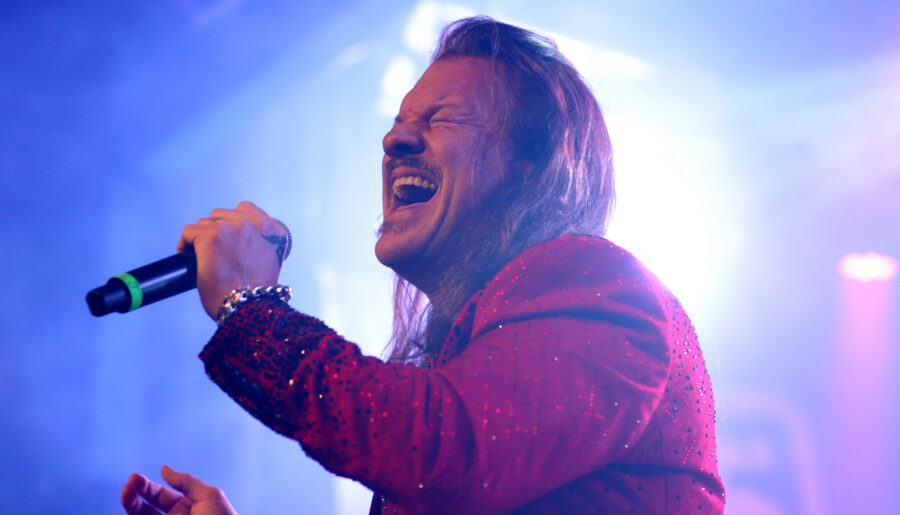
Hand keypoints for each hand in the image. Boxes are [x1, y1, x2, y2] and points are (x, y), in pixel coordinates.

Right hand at [121, 465, 236, 514]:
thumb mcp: (209, 495)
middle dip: (135, 496)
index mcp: (186, 506)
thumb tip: (164, 469)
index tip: (134, 478)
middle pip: (146, 508)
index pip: (160, 495)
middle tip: (129, 486)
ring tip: (126, 494)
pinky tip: (131, 511)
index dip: (147, 487)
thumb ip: (186, 482)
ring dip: (131, 506)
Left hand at [178, 201, 287, 318]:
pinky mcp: (211, 235)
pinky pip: (189, 231)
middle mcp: (256, 224)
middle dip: (216, 232)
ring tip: (202, 257)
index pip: (246, 209)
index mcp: (275, 231)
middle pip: (223, 214)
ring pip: (205, 223)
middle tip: (214, 253)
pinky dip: (185, 245)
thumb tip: (233, 241)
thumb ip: (257, 244)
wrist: (248, 309)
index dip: (232, 224)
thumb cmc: (256, 294)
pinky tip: (187, 257)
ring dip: (201, 238)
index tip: (228, 241)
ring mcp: (233, 227)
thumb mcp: (267, 262)